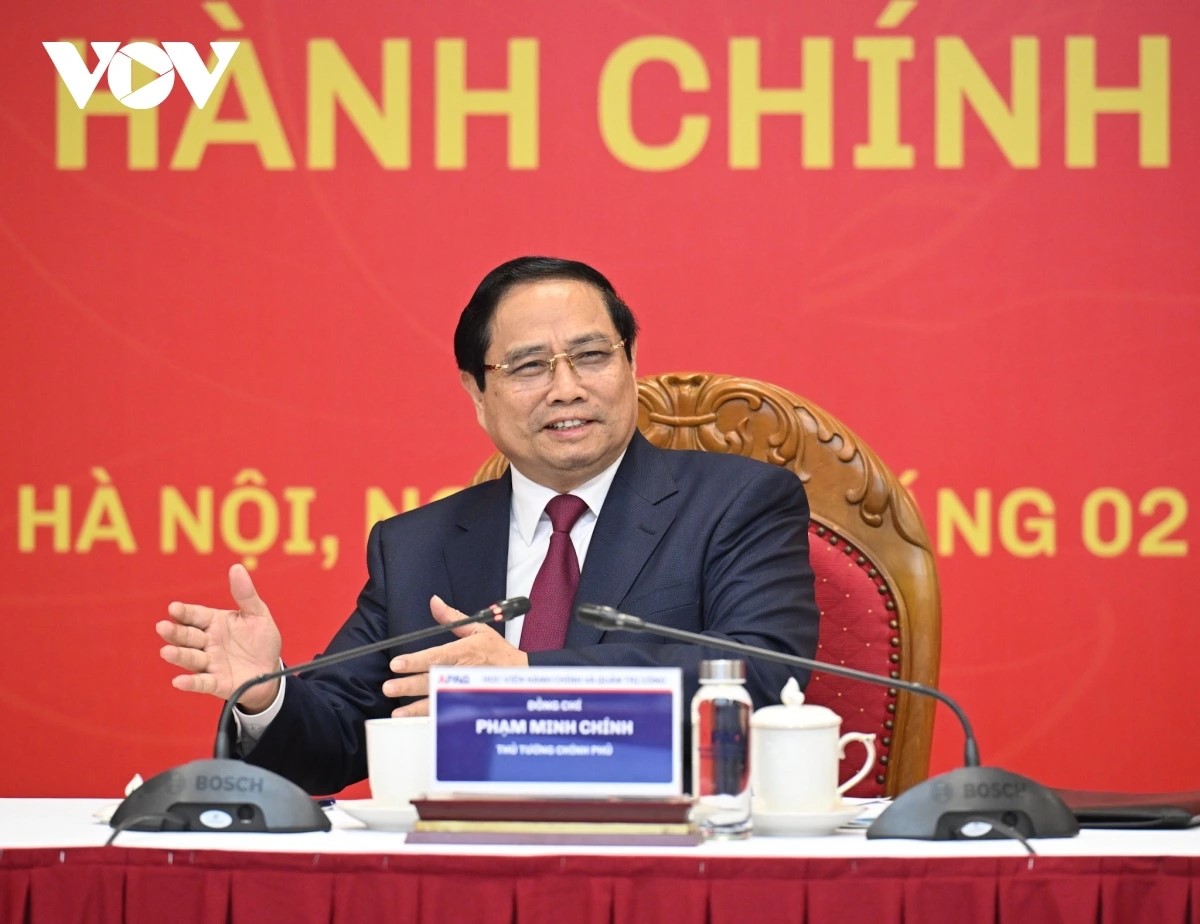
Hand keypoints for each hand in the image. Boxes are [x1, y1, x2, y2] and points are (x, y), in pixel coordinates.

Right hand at [157, 564, 283, 711]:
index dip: (184, 612)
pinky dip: (191, 683)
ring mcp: (211, 663)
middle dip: (175, 632)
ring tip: (166, 651)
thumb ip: (246, 594)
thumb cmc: (261, 640)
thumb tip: (237, 567)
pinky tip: (179, 682)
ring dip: (179, 655)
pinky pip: (202, 683)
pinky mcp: (218, 683)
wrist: (272, 670)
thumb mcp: (257, 614)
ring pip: (191, 658)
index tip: (174, 608)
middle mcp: (208, 642)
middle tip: (162, 627)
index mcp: (214, 623)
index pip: (195, 616)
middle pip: (188, 636)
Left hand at [383, 595, 527, 716]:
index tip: (396, 664)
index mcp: (465, 652)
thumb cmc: (498, 652)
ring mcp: (465, 691)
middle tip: (389, 687)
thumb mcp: (478, 629)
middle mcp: (464, 673)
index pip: (436, 656)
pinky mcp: (468, 704)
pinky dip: (430, 718)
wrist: (522, 675)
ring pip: (437, 701)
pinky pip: (446, 713)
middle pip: (432, 680)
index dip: (415, 661)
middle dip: (409, 685)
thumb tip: (434, 602)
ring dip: (416, 708)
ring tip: (397, 712)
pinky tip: (415, 721)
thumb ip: (452, 617)